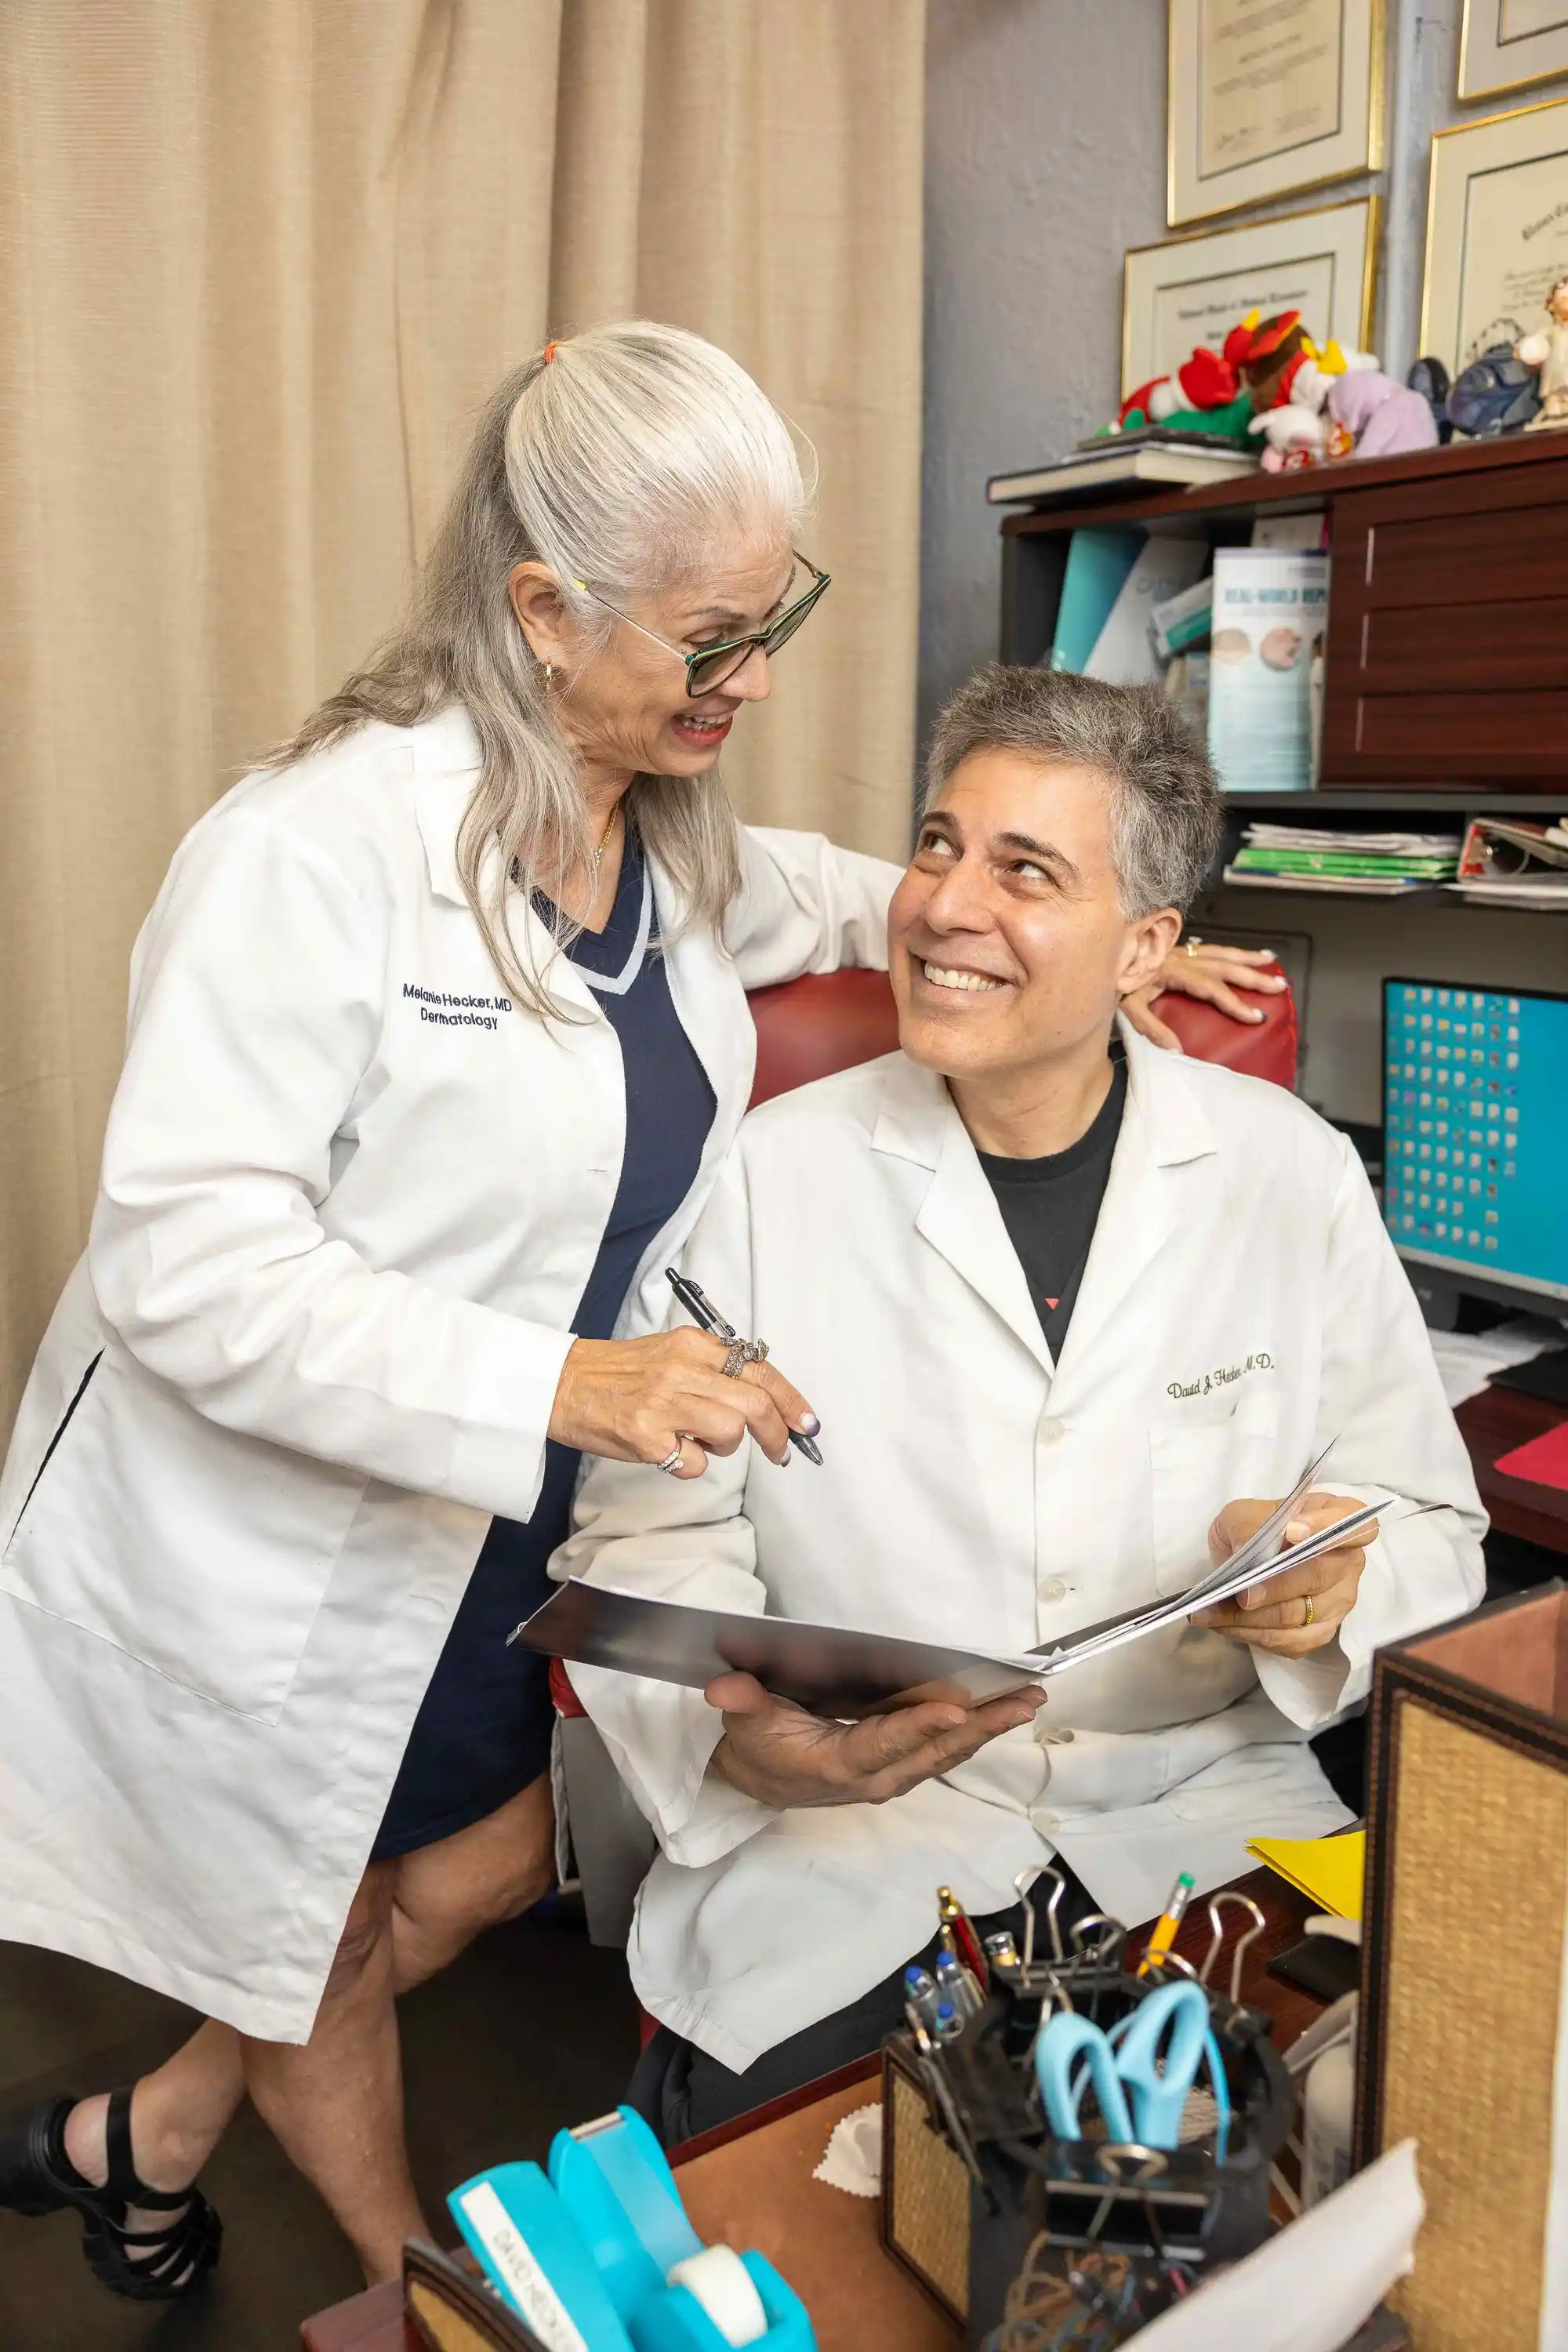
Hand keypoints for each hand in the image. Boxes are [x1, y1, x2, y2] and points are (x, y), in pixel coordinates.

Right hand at [548, 1328, 817, 1476]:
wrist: (560, 1384)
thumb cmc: (616, 1374)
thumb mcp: (669, 1353)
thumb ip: (711, 1368)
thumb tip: (762, 1397)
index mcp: (691, 1344)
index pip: (759, 1368)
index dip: (791, 1399)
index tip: (806, 1422)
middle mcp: (681, 1367)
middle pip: (755, 1401)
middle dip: (777, 1432)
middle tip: (781, 1451)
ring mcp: (663, 1402)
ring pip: (731, 1429)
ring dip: (725, 1445)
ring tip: (699, 1440)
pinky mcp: (646, 1435)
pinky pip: (695, 1462)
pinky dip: (691, 1464)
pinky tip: (669, 1450)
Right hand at [706, 1671, 1045, 1807]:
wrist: (756, 1780)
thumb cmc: (755, 1745)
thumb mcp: (742, 1722)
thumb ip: (741, 1703)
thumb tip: (723, 1688)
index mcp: (837, 1765)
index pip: (884, 1744)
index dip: (919, 1727)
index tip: (957, 1708)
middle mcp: (873, 1778)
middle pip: (933, 1752)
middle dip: (981, 1726)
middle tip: (1024, 1699)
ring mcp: (890, 1777)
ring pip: (946, 1754)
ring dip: (988, 1729)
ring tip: (1026, 1702)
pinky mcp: (898, 1769)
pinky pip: (942, 1753)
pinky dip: (972, 1733)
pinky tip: (998, 1713)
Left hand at [1124, 940, 1287, 1051]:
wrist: (1099, 952)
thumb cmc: (1112, 981)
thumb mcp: (1127, 1008)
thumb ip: (1151, 1028)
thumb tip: (1177, 1050)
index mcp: (1172, 970)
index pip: (1210, 988)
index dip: (1234, 1002)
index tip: (1255, 1016)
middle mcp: (1180, 957)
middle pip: (1223, 965)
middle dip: (1253, 977)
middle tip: (1279, 986)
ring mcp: (1180, 951)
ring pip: (1220, 952)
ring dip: (1247, 958)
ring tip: (1271, 962)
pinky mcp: (1177, 950)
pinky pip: (1211, 949)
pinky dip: (1231, 952)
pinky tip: (1245, 955)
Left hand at [1190, 1490, 1379, 1657]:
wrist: (1248, 1555)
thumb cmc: (1254, 1527)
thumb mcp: (1242, 1513)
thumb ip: (1247, 1525)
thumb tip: (1247, 1548)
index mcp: (1339, 1518)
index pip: (1352, 1521)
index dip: (1325, 1526)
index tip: (1291, 1531)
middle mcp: (1348, 1560)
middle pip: (1320, 1575)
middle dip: (1276, 1587)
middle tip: (1241, 1595)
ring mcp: (1339, 1599)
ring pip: (1301, 1614)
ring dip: (1253, 1618)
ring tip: (1211, 1614)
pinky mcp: (1323, 1630)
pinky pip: (1292, 1641)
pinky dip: (1255, 1635)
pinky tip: (1225, 1626)